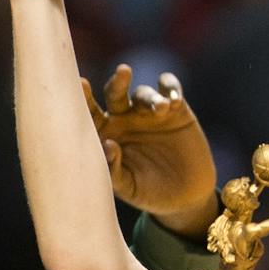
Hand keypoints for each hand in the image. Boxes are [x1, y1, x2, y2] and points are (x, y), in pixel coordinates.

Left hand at [84, 63, 217, 229]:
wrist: (185, 196)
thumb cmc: (148, 193)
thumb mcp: (128, 187)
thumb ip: (114, 170)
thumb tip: (108, 145)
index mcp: (106, 133)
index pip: (90, 112)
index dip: (85, 97)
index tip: (83, 83)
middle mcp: (124, 118)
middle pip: (115, 93)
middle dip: (118, 82)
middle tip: (123, 73)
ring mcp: (149, 112)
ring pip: (144, 93)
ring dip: (151, 98)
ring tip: (161, 109)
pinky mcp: (176, 109)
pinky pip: (170, 88)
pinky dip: (171, 89)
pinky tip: (174, 100)